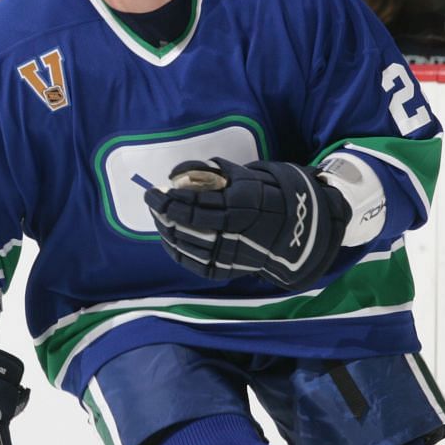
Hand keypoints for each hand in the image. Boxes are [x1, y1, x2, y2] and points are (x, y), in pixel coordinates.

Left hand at [143, 156, 355, 290]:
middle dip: (163, 214)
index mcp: (237, 207)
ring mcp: (227, 255)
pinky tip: (170, 237)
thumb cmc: (261, 197)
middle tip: (153, 202)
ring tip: (160, 218)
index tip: (154, 191)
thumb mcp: (242, 177)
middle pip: (186, 226)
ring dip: (166, 230)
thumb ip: (210, 173)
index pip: (193, 205)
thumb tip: (178, 174)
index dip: (169, 199)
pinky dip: (176, 250)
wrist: (291, 232)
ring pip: (186, 245)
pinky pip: (192, 263)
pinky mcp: (224, 270)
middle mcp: (232, 233)